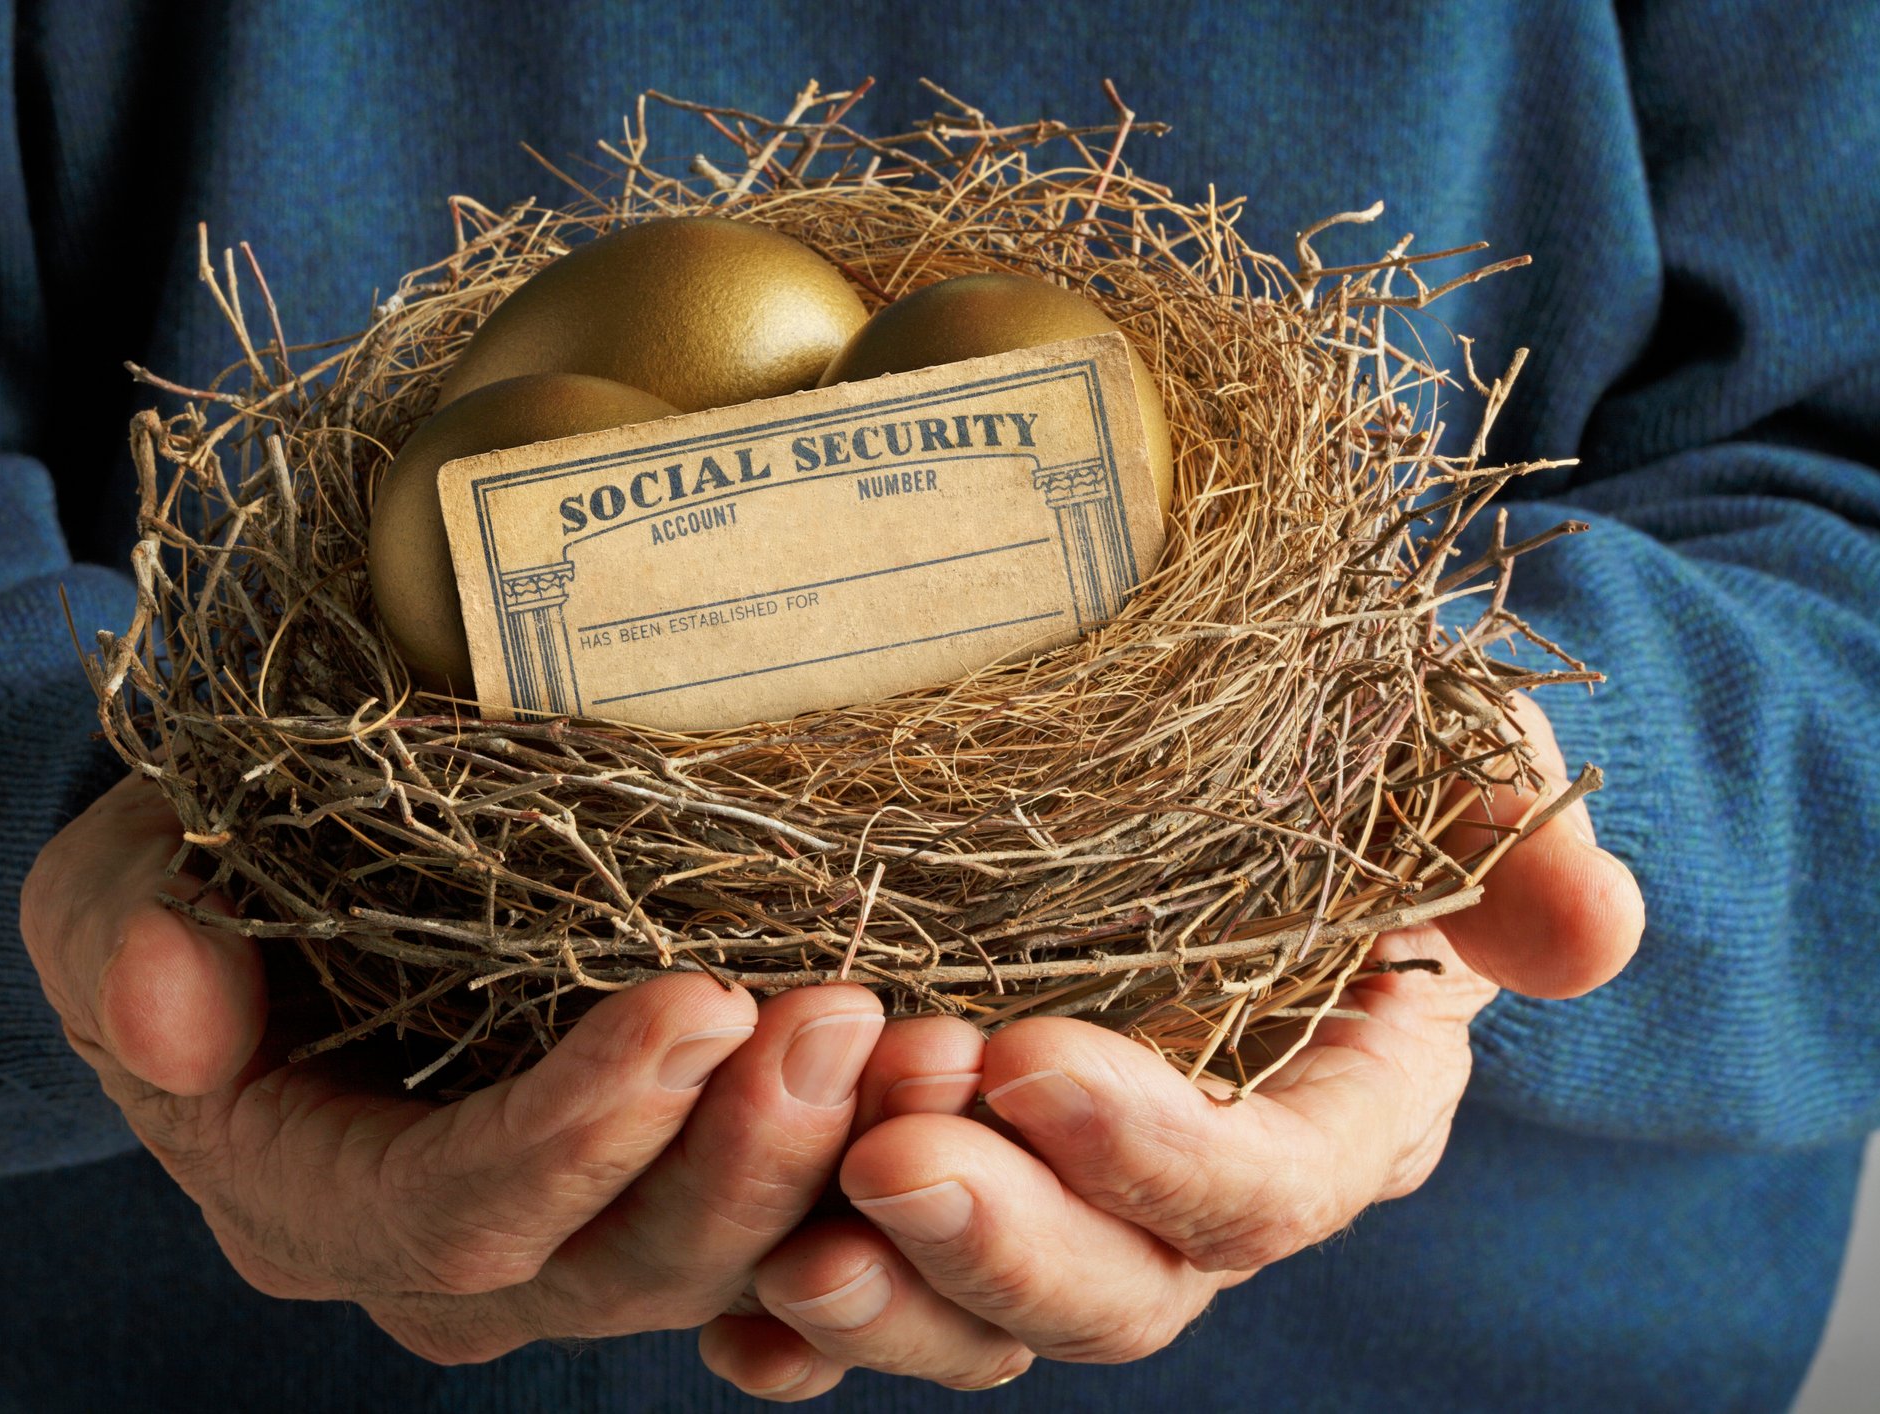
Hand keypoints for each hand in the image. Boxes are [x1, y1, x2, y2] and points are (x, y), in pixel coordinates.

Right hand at [20, 774, 891, 1362]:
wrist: (241, 916)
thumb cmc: (179, 888)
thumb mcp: (109, 886)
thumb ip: (125, 937)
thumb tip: (167, 1007)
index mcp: (311, 1202)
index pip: (454, 1212)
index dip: (578, 1131)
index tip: (699, 1002)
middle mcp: (449, 1262)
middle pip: (615, 1268)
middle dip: (739, 1157)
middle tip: (846, 1015)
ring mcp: (562, 1247)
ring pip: (716, 1270)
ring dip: (825, 1171)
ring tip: (919, 1039)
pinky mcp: (649, 1204)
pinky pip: (773, 1252)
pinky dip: (862, 1202)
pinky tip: (946, 1109)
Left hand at [699, 695, 1645, 1398]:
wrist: (1198, 746)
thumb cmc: (1323, 739)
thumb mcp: (1426, 748)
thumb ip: (1500, 834)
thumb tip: (1590, 939)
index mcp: (1330, 1112)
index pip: (1263, 1186)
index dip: (1155, 1151)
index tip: (1029, 1059)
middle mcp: (1192, 1189)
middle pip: (1121, 1289)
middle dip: (1004, 1244)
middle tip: (884, 1155)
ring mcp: (1063, 1204)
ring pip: (989, 1319)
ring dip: (892, 1301)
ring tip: (788, 1246)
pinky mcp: (946, 1191)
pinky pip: (882, 1299)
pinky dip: (803, 1332)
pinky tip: (730, 1322)